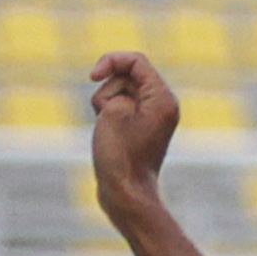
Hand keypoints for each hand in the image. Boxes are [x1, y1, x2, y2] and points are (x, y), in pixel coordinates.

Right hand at [88, 50, 179, 223]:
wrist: (125, 193)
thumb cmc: (119, 154)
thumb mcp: (113, 109)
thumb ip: (118, 85)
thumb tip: (122, 95)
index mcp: (163, 98)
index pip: (137, 61)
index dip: (111, 61)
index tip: (93, 76)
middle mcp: (162, 105)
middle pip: (126, 75)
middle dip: (108, 90)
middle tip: (106, 115)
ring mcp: (151, 117)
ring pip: (119, 91)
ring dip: (105, 103)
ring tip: (108, 129)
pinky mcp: (139, 126)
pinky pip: (118, 107)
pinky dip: (107, 114)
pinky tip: (107, 134)